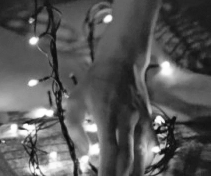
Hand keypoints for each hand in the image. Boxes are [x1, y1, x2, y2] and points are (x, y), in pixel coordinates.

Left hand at [66, 57, 154, 175]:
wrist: (122, 60)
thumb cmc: (95, 82)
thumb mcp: (76, 98)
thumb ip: (75, 126)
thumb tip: (86, 152)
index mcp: (107, 115)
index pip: (109, 151)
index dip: (107, 171)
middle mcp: (126, 120)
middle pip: (128, 158)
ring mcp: (141, 120)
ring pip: (142, 156)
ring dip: (135, 172)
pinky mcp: (149, 120)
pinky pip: (150, 146)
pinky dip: (145, 161)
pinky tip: (138, 169)